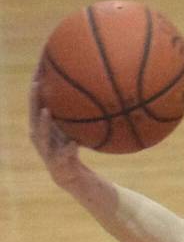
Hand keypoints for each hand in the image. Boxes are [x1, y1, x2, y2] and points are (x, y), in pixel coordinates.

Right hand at [29, 66, 85, 188]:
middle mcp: (40, 136)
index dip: (37, 84)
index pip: (37, 102)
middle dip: (34, 99)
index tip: (39, 65)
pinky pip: (63, 155)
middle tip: (36, 83)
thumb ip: (75, 111)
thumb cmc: (70, 147)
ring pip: (42, 136)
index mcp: (43, 126)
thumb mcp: (73, 127)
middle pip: (33, 114)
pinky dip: (68, 149)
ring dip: (44, 124)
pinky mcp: (58, 164)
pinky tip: (73, 144)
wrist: (70, 176)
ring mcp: (47, 150)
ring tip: (46, 111)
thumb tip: (93, 86)